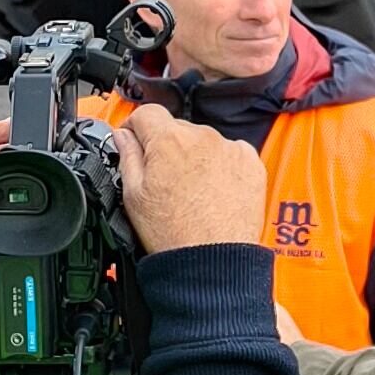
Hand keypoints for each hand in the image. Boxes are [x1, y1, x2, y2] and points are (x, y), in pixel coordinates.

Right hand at [115, 98, 270, 255]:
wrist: (213, 261)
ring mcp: (230, 149)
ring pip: (205, 142)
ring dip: (196, 157)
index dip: (136, 127)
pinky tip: (213, 191)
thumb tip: (124, 136)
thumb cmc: (174, 234)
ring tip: (191, 192)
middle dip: (167, 147)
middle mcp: (202, 137)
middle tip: (164, 180)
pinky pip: (232, 154)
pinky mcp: (251, 164)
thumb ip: (127, 156)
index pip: (147, 113)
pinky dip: (222, 167)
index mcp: (168, 140)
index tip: (136, 141)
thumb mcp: (133, 195)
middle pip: (177, 129)